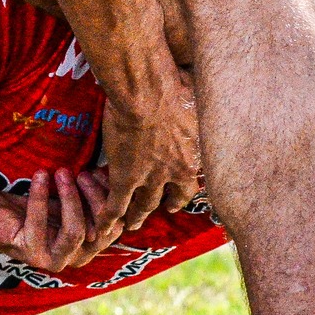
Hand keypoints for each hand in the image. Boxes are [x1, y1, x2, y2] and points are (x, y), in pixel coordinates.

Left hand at [5, 168, 110, 271]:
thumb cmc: (35, 200)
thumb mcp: (70, 195)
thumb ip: (92, 190)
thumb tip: (112, 172)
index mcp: (91, 245)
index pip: (116, 224)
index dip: (111, 196)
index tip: (99, 170)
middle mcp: (78, 257)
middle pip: (102, 230)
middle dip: (95, 197)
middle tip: (81, 172)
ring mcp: (55, 260)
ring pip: (76, 232)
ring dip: (70, 198)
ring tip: (61, 172)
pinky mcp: (31, 254)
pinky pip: (40, 225)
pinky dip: (40, 197)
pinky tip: (40, 175)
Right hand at [97, 66, 200, 240]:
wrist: (148, 94)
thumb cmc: (177, 88)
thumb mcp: (200, 99)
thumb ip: (202, 105)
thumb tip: (209, 94)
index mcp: (195, 155)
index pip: (195, 178)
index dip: (188, 186)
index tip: (183, 192)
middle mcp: (177, 172)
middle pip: (173, 196)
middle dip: (167, 205)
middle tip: (164, 209)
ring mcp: (150, 178)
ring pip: (144, 204)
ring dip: (137, 215)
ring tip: (131, 223)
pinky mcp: (125, 178)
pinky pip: (116, 204)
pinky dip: (110, 217)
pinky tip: (104, 227)